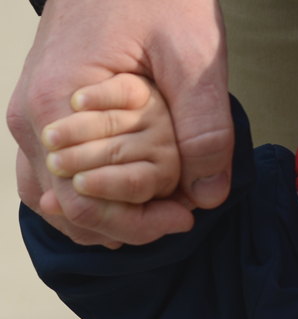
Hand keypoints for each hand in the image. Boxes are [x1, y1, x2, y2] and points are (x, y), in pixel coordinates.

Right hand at [6, 0, 229, 245]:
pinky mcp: (43, 116)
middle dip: (127, 224)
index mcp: (56, 106)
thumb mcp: (194, 57)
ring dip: (106, 217)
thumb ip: (204, 128)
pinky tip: (130, 200)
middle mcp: (31, 119)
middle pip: (67, 209)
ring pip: (53, 200)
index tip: (186, 216)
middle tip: (180, 213)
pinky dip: (88, 199)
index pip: (85, 201)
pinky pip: (50, 178)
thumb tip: (210, 196)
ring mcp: (31, 119)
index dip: (138, 224)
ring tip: (159, 209)